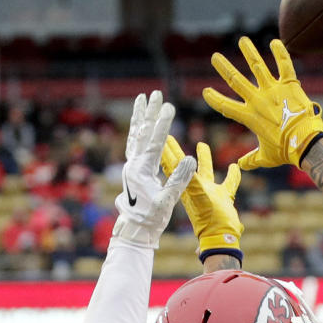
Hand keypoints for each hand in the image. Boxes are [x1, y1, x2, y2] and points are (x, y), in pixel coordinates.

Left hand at [112, 91, 195, 248]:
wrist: (135, 230)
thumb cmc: (152, 218)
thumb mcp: (167, 201)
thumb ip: (178, 180)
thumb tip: (191, 160)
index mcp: (141, 171)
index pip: (154, 142)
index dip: (162, 123)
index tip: (169, 106)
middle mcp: (133, 164)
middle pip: (142, 132)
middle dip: (150, 112)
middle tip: (156, 93)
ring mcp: (130, 166)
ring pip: (134, 135)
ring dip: (140, 116)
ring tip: (142, 99)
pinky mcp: (132, 170)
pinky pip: (133, 144)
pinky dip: (137, 131)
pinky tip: (140, 124)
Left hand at [161, 136, 242, 257]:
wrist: (221, 240)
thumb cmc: (209, 222)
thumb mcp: (198, 198)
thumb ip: (192, 179)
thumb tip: (188, 160)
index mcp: (187, 187)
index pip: (173, 164)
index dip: (169, 150)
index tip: (163, 136)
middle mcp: (195, 190)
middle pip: (183, 166)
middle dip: (176, 151)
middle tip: (169, 137)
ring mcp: (208, 195)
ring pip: (204, 172)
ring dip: (203, 159)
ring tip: (202, 144)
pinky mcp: (222, 201)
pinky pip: (227, 183)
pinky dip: (231, 175)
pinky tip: (234, 167)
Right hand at [203, 37, 322, 169]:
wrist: (305, 143)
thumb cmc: (286, 152)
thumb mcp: (266, 157)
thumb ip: (252, 159)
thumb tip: (241, 166)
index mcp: (250, 117)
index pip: (227, 106)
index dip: (215, 99)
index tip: (205, 91)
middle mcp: (258, 100)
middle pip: (236, 81)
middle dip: (224, 68)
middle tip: (215, 57)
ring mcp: (273, 90)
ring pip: (258, 66)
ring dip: (249, 52)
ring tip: (243, 40)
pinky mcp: (289, 85)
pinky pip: (284, 64)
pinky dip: (280, 52)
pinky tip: (275, 41)